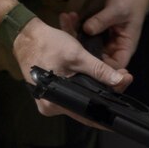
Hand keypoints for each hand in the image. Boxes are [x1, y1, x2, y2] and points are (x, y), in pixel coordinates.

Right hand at [13, 16, 132, 123]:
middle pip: (86, 103)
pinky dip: (83, 78)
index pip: (88, 113)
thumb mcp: (76, 55)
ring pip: (80, 94)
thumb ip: (98, 69)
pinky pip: (72, 88)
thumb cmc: (47, 44)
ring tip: (114, 73)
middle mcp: (52, 106)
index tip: (124, 94)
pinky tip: (95, 71)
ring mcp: (51, 98)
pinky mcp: (51, 89)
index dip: (108, 106)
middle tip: (122, 77)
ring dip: (96, 82)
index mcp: (55, 102)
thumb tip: (119, 81)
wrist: (25, 34)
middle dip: (105, 89)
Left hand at [60, 0, 148, 70]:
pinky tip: (68, 19)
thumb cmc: (131, 0)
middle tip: (68, 41)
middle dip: (84, 52)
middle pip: (99, 58)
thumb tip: (86, 30)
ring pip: (90, 46)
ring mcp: (105, 38)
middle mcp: (114, 46)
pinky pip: (87, 34)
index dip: (101, 69)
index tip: (83, 60)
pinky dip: (78, 28)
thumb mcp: (117, 10)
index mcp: (125, 46)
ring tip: (66, 26)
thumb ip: (102, 20)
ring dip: (78, 38)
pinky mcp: (97, 29)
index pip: (114, 67)